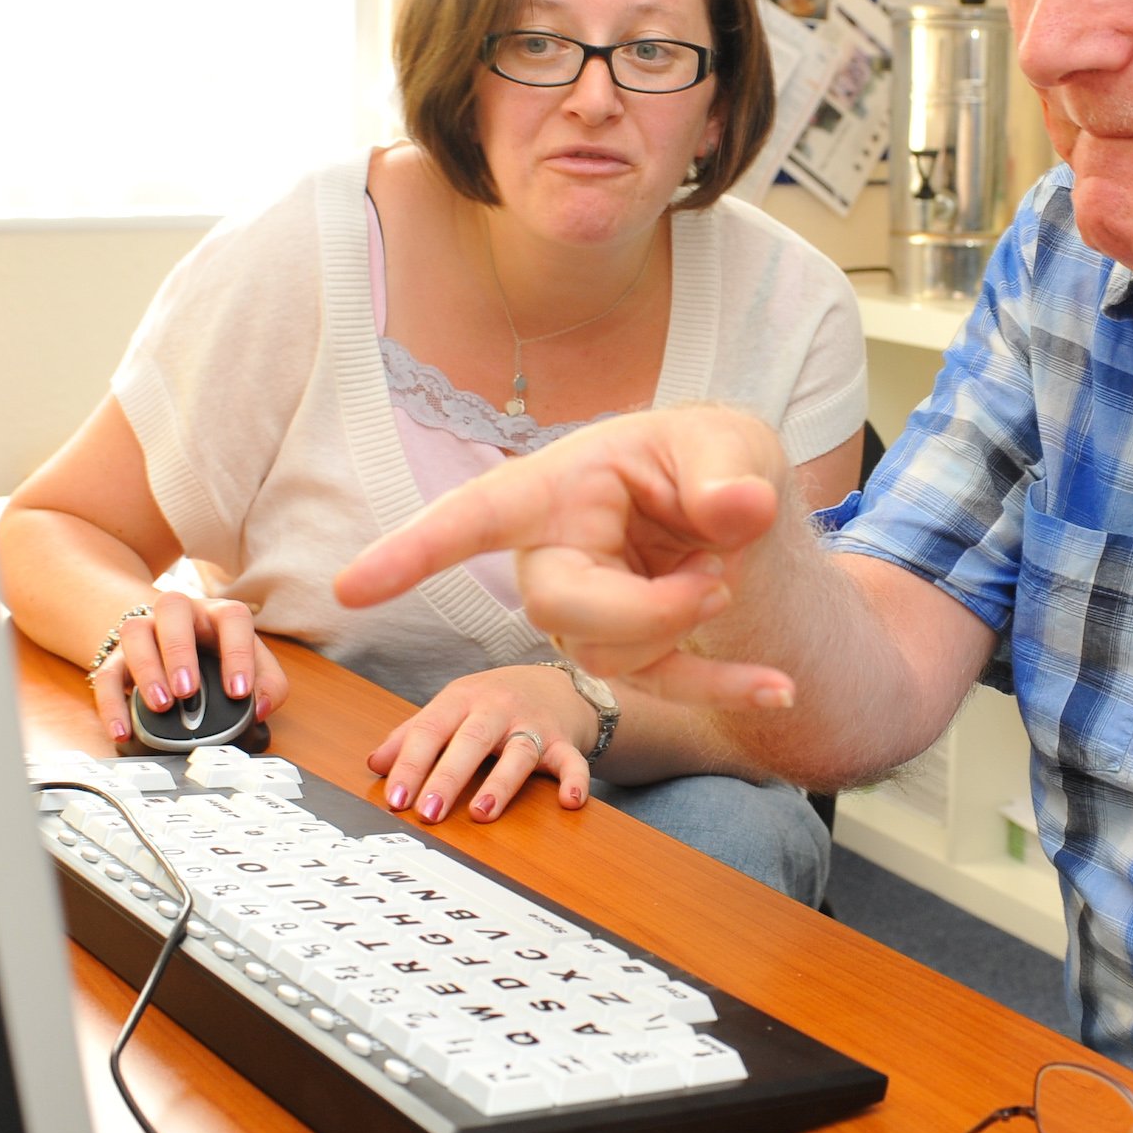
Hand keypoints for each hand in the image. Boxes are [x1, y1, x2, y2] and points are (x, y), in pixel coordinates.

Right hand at [89, 591, 288, 744]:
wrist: (171, 639)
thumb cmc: (217, 654)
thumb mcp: (250, 663)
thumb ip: (267, 684)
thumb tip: (262, 708)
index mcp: (217, 613)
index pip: (232, 618)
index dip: (237, 653)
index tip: (239, 691)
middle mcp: (179, 614)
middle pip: (173, 608)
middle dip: (180, 651)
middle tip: (188, 690)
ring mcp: (145, 630)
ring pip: (134, 631)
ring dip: (146, 668)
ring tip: (161, 705)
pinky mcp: (117, 656)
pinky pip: (106, 673)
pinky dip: (112, 704)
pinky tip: (123, 730)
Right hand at [335, 408, 795, 709]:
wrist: (735, 508)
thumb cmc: (707, 460)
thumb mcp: (728, 444)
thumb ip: (727, 471)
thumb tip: (740, 511)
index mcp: (555, 487)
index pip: (473, 517)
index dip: (413, 551)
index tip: (354, 585)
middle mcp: (552, 553)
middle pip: (557, 607)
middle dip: (640, 608)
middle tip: (715, 577)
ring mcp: (584, 610)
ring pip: (608, 654)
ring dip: (685, 631)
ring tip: (730, 576)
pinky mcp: (628, 654)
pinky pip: (664, 687)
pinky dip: (728, 687)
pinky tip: (777, 689)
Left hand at [365, 664, 594, 825]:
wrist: (555, 683)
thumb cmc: (492, 702)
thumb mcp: (451, 707)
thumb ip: (413, 734)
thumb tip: (376, 764)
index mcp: (462, 699)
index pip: (430, 729)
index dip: (410, 764)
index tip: (395, 799)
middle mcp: (497, 708)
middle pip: (471, 741)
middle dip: (447, 777)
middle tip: (427, 813)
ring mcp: (533, 724)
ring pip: (518, 753)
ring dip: (501, 784)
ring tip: (481, 813)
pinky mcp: (564, 742)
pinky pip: (571, 761)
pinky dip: (574, 780)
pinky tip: (569, 802)